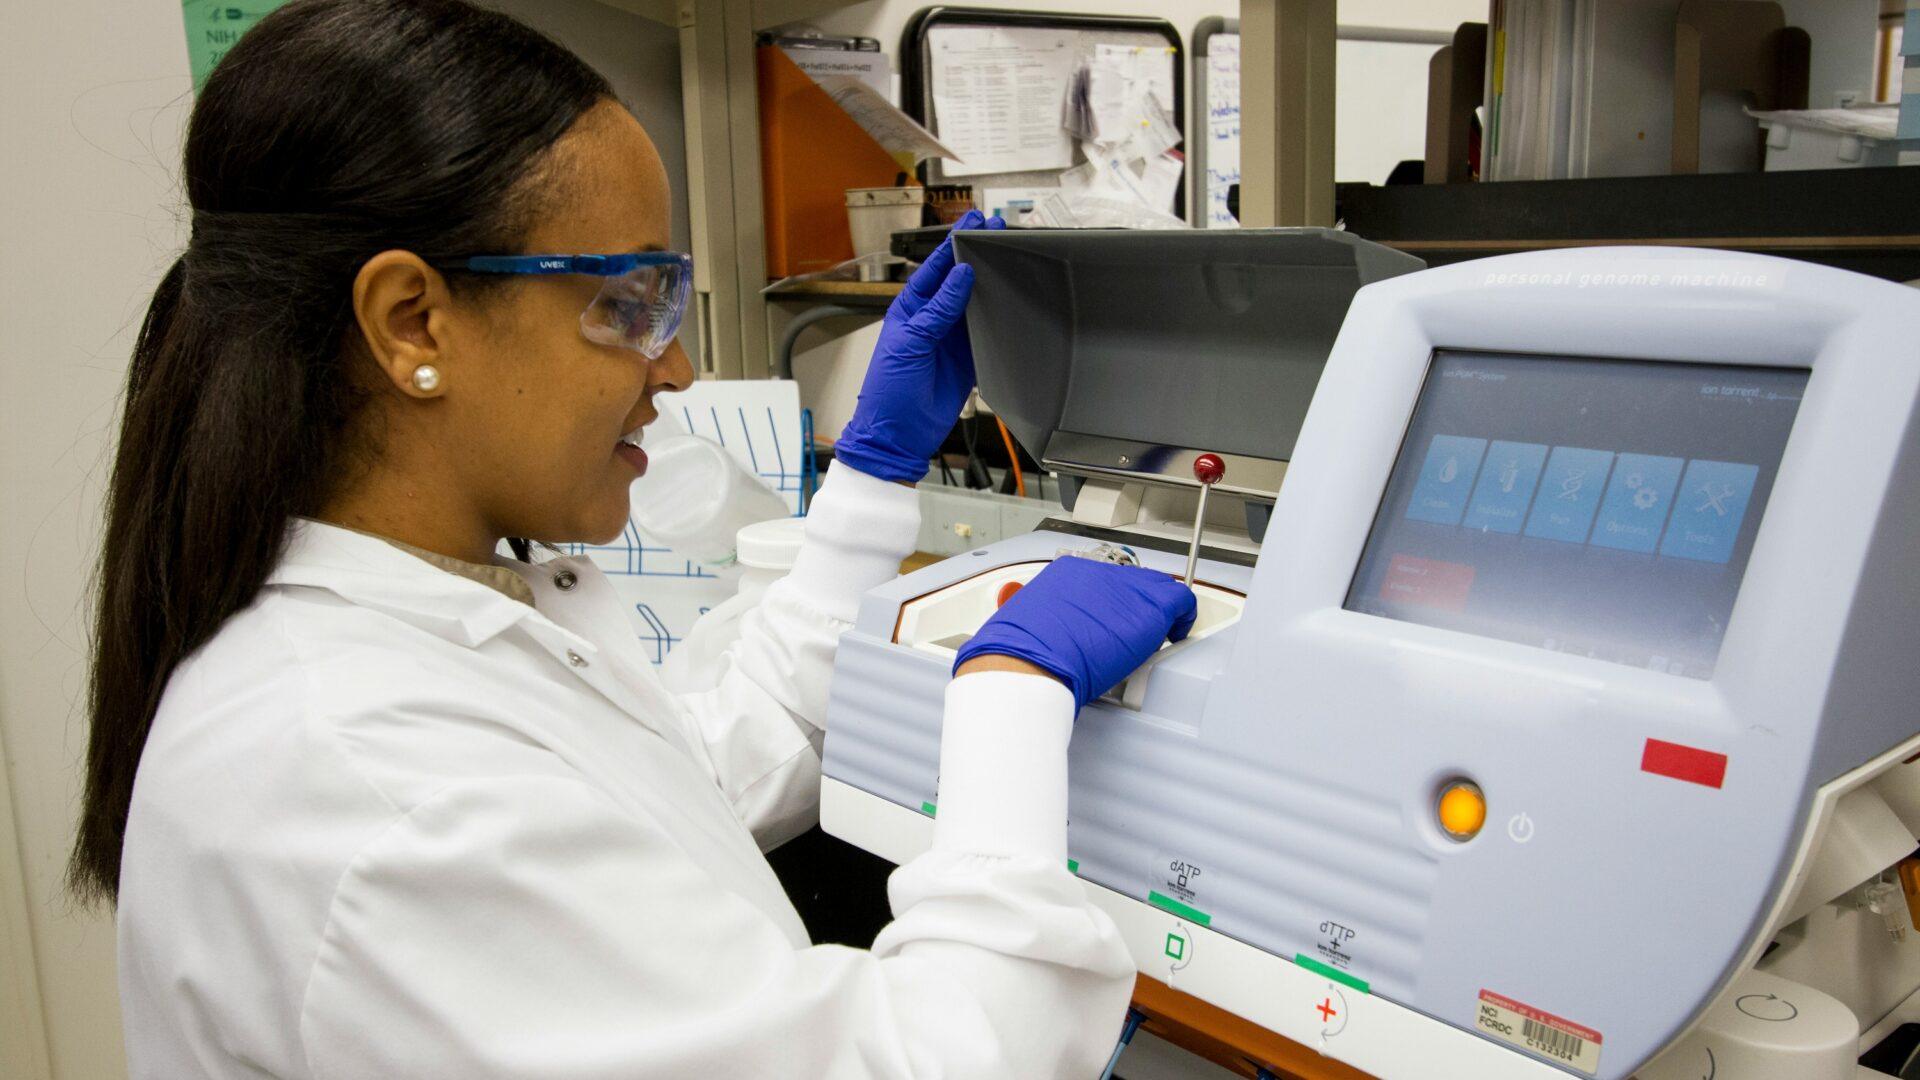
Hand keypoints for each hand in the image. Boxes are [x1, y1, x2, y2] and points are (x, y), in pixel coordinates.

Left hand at [832, 209, 1003, 483]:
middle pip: (960, 280)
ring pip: (976, 303)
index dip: (954, 244)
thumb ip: (938, 309)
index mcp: (911, 308)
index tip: (973, 223)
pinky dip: (1001, 320)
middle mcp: (933, 318)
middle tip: (1000, 230)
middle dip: (978, 256)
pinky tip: (1016, 302)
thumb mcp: (910, 342)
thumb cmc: (888, 390)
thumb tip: (961, 274)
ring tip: (1013, 257)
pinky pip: (987, 333)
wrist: (898, 435)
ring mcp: (952, 338)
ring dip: (993, 284)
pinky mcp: (969, 359)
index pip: (936, 268)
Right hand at [952, 558, 1197, 709]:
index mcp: (1067, 573)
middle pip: (1134, 583)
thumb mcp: (1029, 623)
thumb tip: (1057, 634)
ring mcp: (1126, 588)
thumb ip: (1051, 621)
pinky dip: (1184, 617)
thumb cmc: (1021, 652)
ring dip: (1157, 615)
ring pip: (1158, 590)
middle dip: (1136, 607)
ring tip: (1151, 640)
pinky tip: (1176, 635)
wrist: (1028, 662)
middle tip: (1133, 633)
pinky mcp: (1149, 608)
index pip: (1105, 583)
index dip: (1115, 605)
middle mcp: (1099, 573)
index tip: (1114, 621)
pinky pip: (1181, 602)